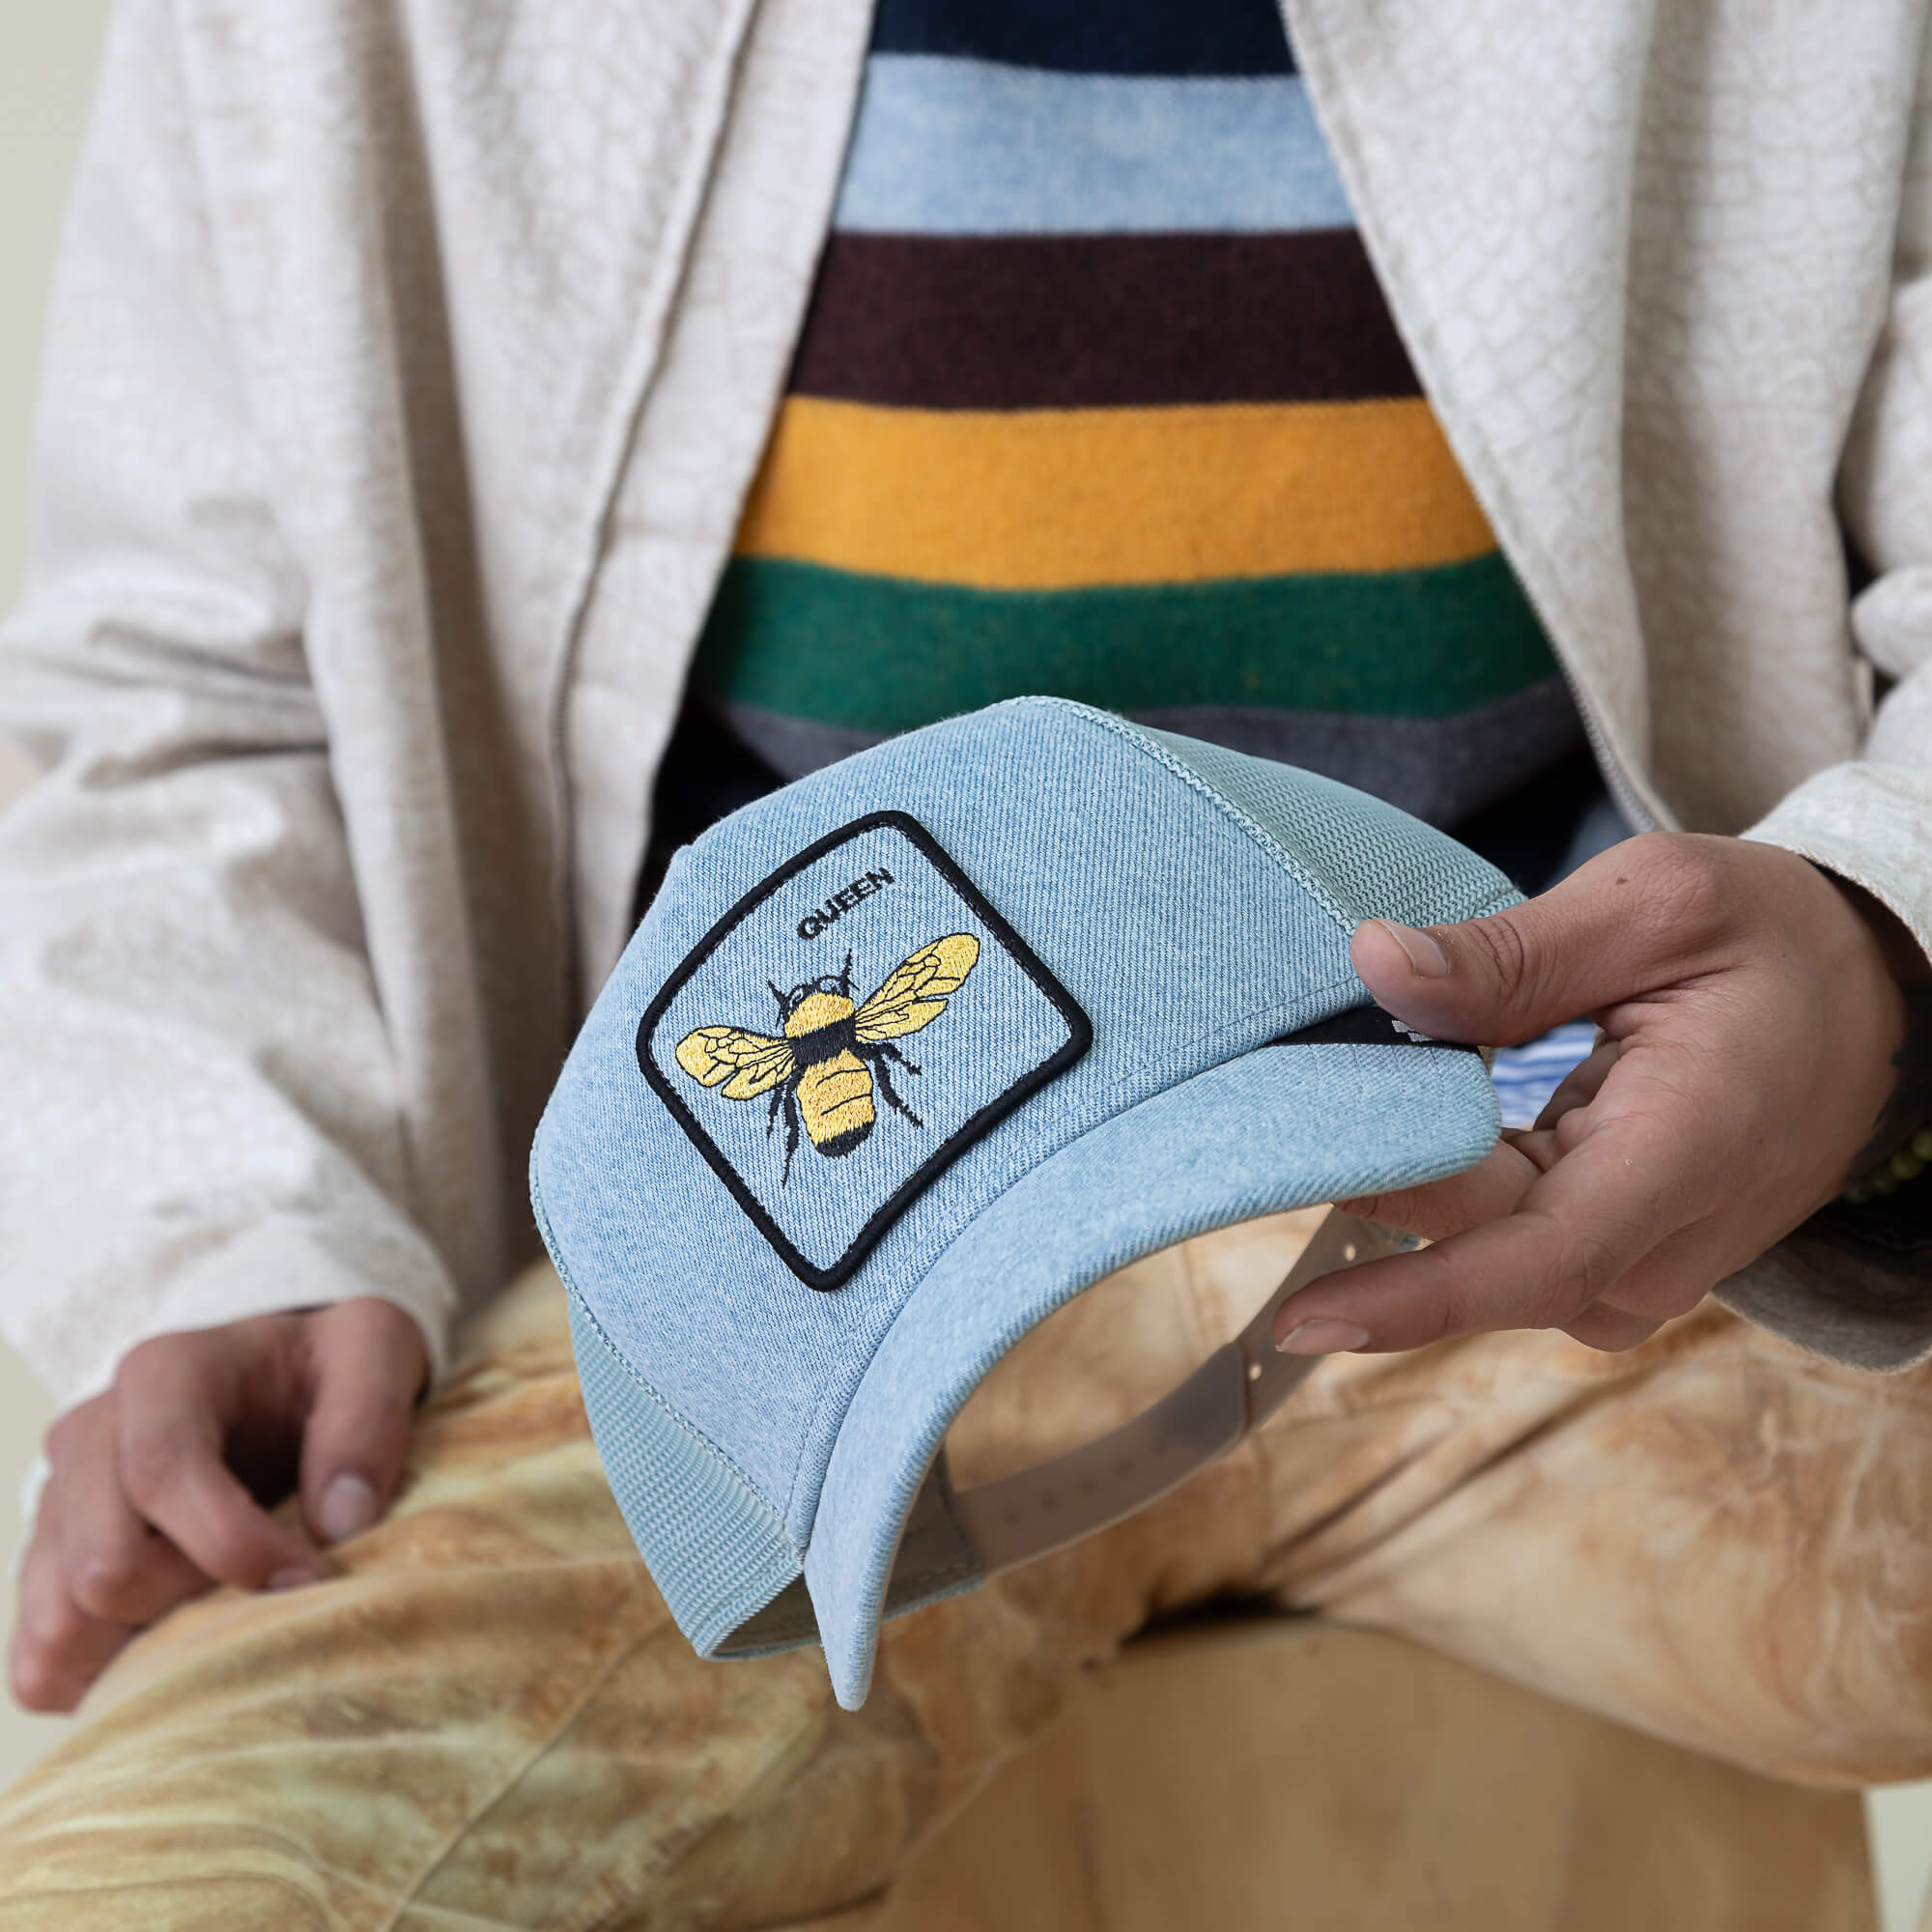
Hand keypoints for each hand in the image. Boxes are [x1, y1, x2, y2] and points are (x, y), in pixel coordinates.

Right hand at [10, 1298, 424, 1711]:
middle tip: (274, 1595)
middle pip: (104, 1566)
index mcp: (164, 1374)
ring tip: (231, 1618)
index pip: (161, 1470)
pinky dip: (106, 1678)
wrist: (283, 1374)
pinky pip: (42, 1662)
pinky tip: (184, 1647)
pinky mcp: (50, 1566)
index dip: (235, 1543)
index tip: (312, 1577)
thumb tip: (342, 1525)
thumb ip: (368, 1421)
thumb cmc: (325, 1366)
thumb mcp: (373, 1351)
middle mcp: (89, 1437)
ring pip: (60, 1625)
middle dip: (199, 1601)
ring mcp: (59, 1506)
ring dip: (150, 1649)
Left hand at [1272, 833, 1919, 1355]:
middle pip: (1476, 1249)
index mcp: (1686, 1154)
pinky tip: (1376, 1123)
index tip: (1299, 1319)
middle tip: (1261, 1114)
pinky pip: (1491, 1238)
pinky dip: (1428, 1185)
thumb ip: (1512, 952)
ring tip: (1315, 1103)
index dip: (1412, 1299)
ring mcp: (1630, 1264)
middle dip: (1365, 1188)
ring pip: (1474, 1252)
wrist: (1869, 1003)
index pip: (1535, 1261)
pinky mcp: (1601, 1255)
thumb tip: (1375, 965)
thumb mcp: (1656, 906)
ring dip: (1392, 1189)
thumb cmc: (1773, 946)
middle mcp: (1657, 1244)